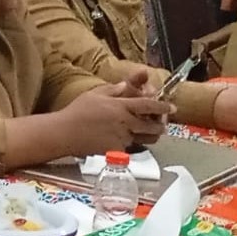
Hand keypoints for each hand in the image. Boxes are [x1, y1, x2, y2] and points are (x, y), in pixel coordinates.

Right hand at [59, 71, 174, 154]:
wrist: (64, 133)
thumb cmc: (77, 112)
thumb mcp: (94, 94)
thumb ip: (114, 90)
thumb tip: (127, 85)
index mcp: (119, 106)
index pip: (148, 105)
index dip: (162, 106)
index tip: (171, 107)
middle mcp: (123, 122)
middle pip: (151, 125)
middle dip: (160, 125)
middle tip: (163, 124)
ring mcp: (121, 137)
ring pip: (144, 138)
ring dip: (151, 135)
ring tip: (151, 133)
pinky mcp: (116, 150)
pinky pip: (130, 147)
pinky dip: (131, 144)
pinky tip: (126, 140)